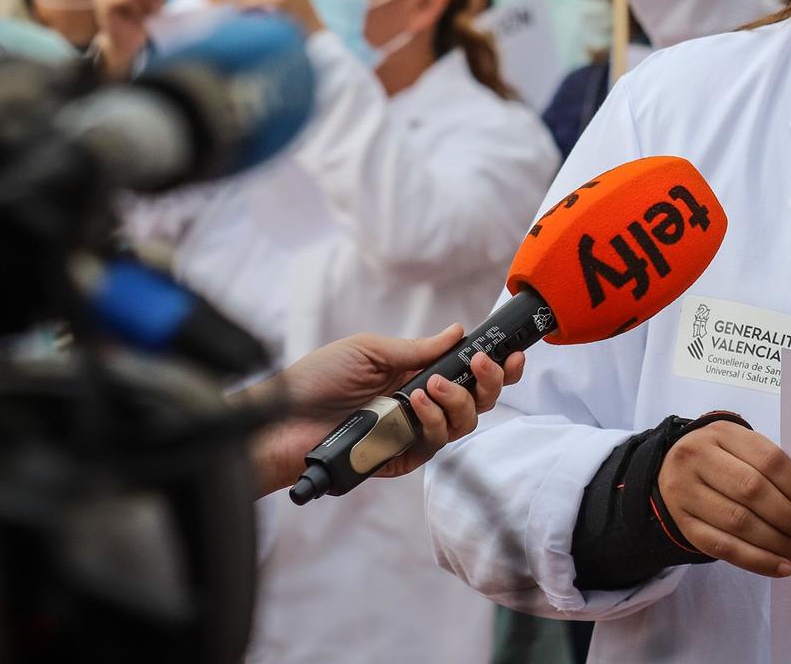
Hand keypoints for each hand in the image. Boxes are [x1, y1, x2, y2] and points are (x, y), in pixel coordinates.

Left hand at [246, 323, 525, 496]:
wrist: (280, 421)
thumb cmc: (314, 381)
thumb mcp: (368, 351)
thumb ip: (416, 349)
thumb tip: (457, 333)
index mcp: (416, 376)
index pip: (467, 373)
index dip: (495, 366)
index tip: (510, 354)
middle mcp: (422, 405)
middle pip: (480, 400)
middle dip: (492, 382)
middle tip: (482, 365)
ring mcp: (414, 433)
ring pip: (464, 423)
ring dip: (459, 400)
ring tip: (432, 385)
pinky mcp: (402, 457)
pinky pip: (436, 443)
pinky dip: (433, 421)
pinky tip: (415, 403)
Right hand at [656, 420, 790, 577]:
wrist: (670, 469)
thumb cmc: (721, 459)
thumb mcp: (741, 447)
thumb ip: (769, 468)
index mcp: (722, 432)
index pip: (768, 460)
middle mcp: (698, 458)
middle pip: (752, 491)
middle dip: (788, 517)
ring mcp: (685, 492)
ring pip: (738, 523)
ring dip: (775, 543)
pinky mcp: (683, 524)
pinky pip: (722, 548)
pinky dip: (756, 561)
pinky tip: (779, 567)